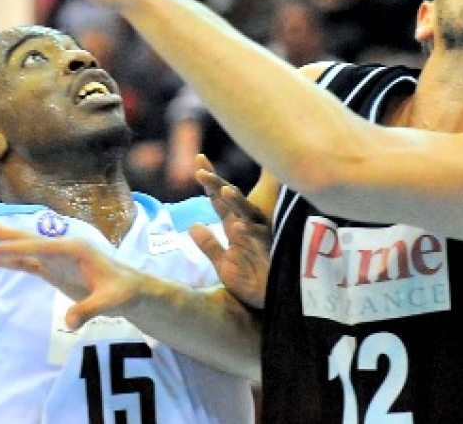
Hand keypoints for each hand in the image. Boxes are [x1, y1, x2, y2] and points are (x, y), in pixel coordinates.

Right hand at [0, 212, 140, 329]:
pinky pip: (23, 262)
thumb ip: (90, 310)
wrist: (131, 290)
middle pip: (22, 237)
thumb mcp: (111, 302)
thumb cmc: (123, 292)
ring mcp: (54, 257)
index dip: (14, 250)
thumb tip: (70, 323)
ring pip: (19, 246)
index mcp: (73, 248)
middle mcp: (60, 247)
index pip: (38, 248)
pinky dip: (5, 259)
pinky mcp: (51, 269)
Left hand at [189, 155, 270, 308]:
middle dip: (217, 184)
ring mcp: (259, 236)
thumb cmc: (250, 280)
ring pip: (247, 215)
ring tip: (224, 191)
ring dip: (236, 203)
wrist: (269, 302)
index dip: (209, 182)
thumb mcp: (223, 263)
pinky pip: (259, 238)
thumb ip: (209, 245)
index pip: (219, 199)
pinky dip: (248, 231)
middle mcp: (247, 226)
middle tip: (201, 170)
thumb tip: (193, 226)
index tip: (198, 160)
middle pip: (232, 200)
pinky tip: (239, 226)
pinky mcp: (269, 250)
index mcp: (236, 226)